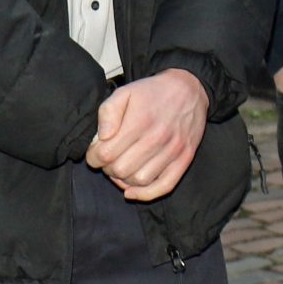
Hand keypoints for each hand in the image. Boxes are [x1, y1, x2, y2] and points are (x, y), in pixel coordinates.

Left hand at [85, 68, 208, 200]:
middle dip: (107, 167)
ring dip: (124, 179)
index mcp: (140, 122)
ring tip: (122, 167)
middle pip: (120, 169)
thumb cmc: (152, 93)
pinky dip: (146, 194)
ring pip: (139, 180)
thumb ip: (108, 112)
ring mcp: (173, 150)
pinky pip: (165, 186)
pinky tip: (132, 191)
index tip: (95, 152)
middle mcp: (157, 138)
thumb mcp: (125, 92)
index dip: (93, 157)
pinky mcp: (185, 159)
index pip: (105, 154)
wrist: (189, 89)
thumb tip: (103, 137)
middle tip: (109, 159)